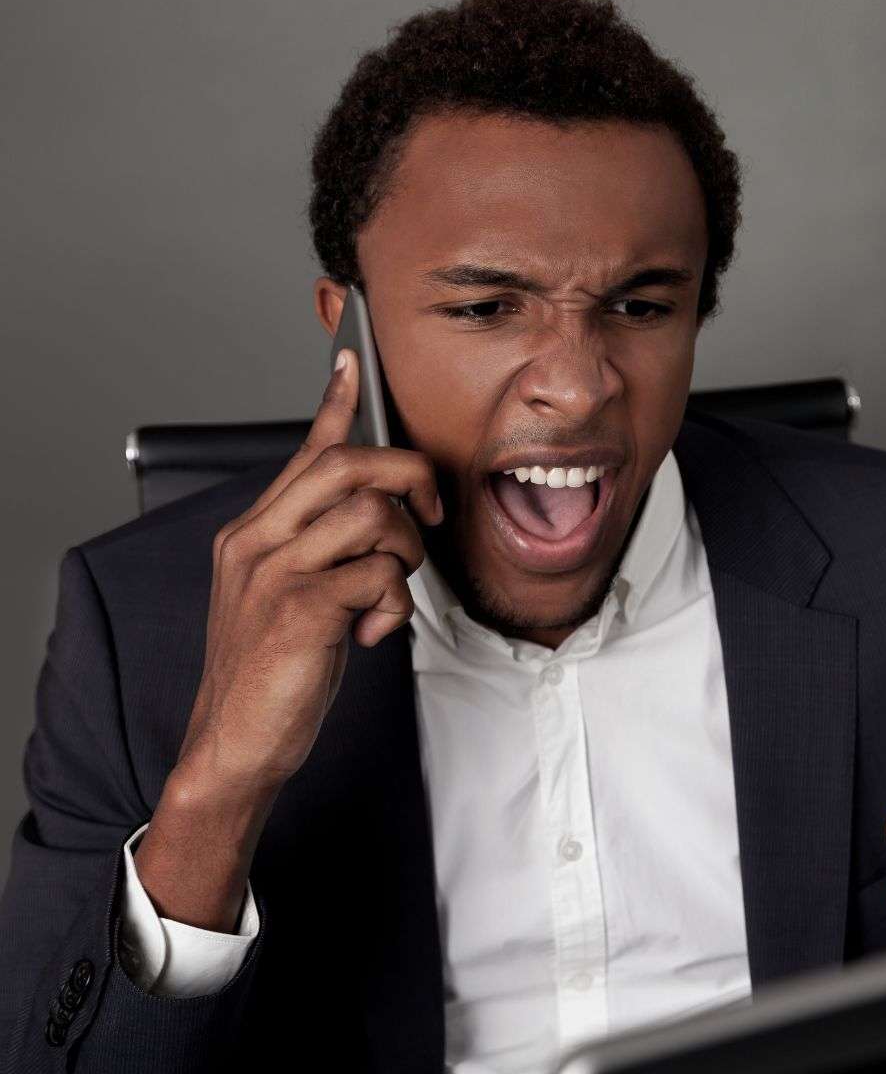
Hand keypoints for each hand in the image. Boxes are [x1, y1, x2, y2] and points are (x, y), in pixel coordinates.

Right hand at [134, 348, 442, 928]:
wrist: (235, 744)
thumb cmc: (272, 671)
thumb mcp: (291, 597)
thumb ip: (323, 552)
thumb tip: (380, 520)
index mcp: (255, 533)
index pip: (303, 452)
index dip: (335, 404)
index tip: (353, 362)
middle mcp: (258, 540)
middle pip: (348, 465)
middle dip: (407, 476)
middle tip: (429, 510)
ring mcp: (275, 572)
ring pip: (372, 514)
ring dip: (403, 553)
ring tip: (387, 594)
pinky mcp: (299, 609)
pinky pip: (379, 573)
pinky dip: (393, 602)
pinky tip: (372, 633)